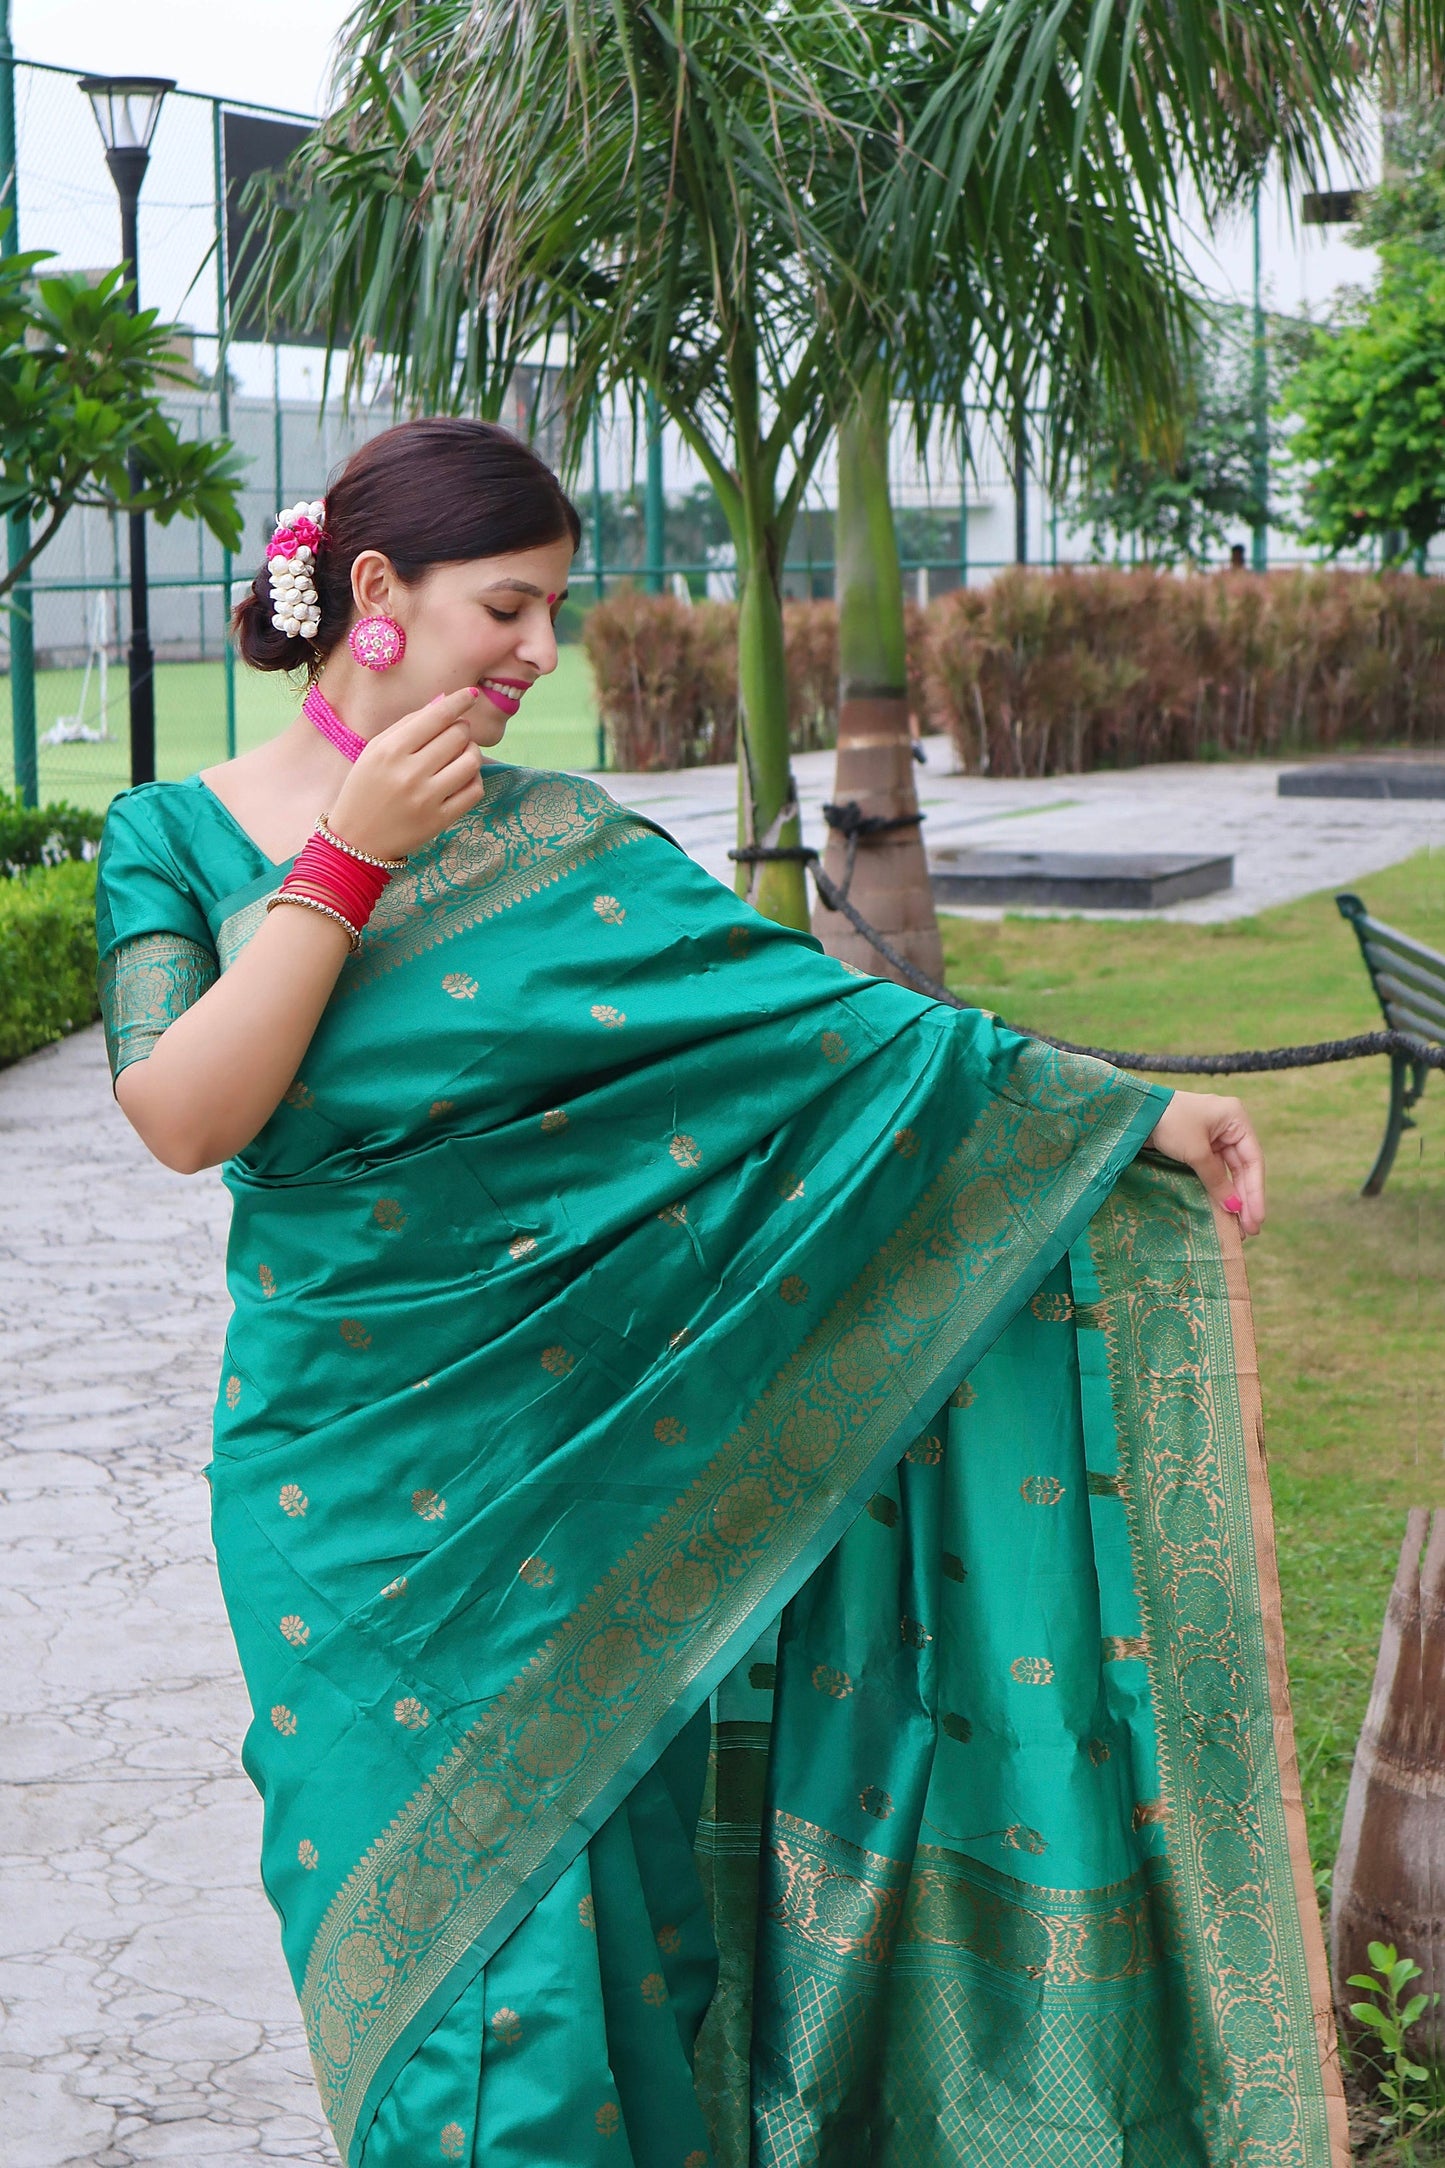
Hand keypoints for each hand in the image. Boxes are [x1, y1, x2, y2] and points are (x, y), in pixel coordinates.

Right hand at [327, 688, 485, 860]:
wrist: (357, 839)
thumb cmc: (365, 788)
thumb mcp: (374, 751)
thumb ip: (407, 725)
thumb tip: (443, 702)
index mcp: (390, 751)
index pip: (436, 717)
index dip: (459, 702)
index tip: (471, 695)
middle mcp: (410, 773)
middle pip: (458, 736)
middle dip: (462, 730)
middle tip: (454, 735)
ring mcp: (427, 798)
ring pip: (471, 762)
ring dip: (471, 752)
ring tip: (460, 754)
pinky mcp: (440, 820)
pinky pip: (473, 791)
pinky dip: (473, 779)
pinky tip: (462, 778)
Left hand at [1145, 1090, 1265, 1236]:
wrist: (1134, 1112)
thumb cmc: (1169, 1123)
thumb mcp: (1196, 1152)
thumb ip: (1216, 1180)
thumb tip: (1233, 1208)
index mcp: (1236, 1119)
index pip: (1253, 1160)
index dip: (1256, 1192)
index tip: (1257, 1218)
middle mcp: (1229, 1127)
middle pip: (1243, 1168)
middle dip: (1246, 1199)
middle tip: (1251, 1230)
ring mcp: (1214, 1136)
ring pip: (1229, 1172)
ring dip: (1233, 1197)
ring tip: (1239, 1226)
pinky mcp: (1199, 1146)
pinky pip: (1214, 1171)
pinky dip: (1218, 1189)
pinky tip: (1224, 1209)